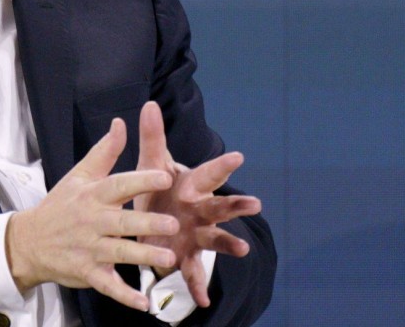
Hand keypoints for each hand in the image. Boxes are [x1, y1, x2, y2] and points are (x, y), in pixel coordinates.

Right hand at [5, 118, 179, 311]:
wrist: (29, 240)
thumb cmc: (60, 205)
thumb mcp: (79, 175)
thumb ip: (105, 151)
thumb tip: (121, 123)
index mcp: (93, 195)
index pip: (118, 185)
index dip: (141, 181)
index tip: (164, 177)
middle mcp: (92, 221)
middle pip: (122, 222)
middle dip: (147, 223)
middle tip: (173, 224)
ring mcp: (89, 248)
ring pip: (120, 253)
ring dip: (143, 257)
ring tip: (167, 259)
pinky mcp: (88, 272)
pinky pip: (108, 285)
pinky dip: (125, 295)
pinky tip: (144, 302)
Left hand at [134, 101, 261, 306]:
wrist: (154, 216)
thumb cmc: (157, 186)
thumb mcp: (151, 162)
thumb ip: (152, 136)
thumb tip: (149, 103)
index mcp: (190, 185)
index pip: (208, 173)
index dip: (222, 165)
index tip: (237, 156)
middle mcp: (199, 210)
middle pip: (220, 206)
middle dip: (236, 204)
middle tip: (255, 203)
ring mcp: (196, 234)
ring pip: (216, 239)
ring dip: (229, 244)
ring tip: (243, 251)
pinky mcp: (185, 256)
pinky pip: (192, 273)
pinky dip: (198, 286)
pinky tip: (203, 301)